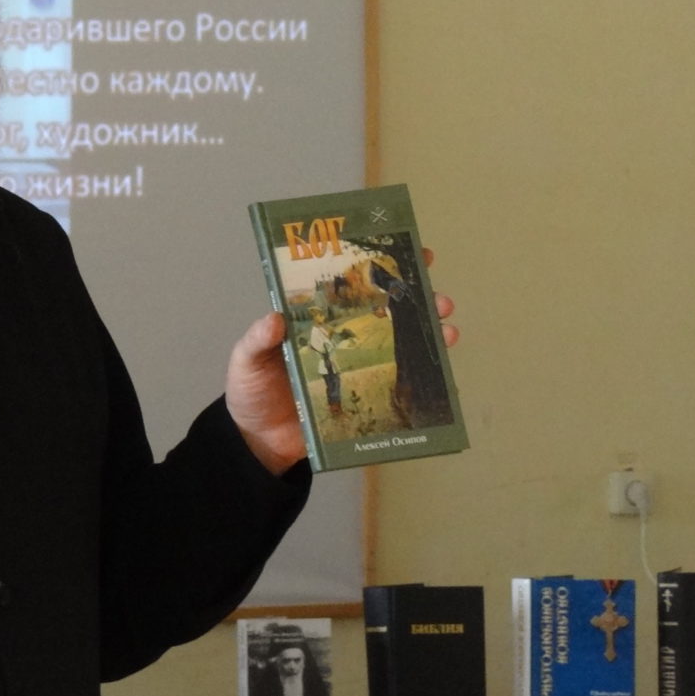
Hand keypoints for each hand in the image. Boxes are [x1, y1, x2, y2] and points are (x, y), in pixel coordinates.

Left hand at [226, 255, 456, 474]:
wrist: (259, 442)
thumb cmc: (252, 393)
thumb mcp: (247, 361)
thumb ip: (257, 340)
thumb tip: (274, 319)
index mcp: (317, 322)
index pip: (351, 287)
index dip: (379, 269)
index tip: (408, 253)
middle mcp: (343, 339)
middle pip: (387, 312)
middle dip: (419, 300)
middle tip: (436, 297)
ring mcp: (357, 368)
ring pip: (401, 343)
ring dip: (429, 334)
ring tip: (447, 330)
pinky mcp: (363, 397)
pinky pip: (397, 383)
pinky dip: (423, 375)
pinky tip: (439, 370)